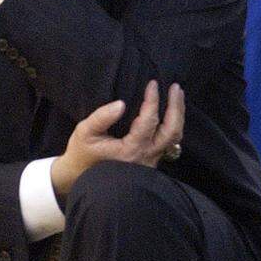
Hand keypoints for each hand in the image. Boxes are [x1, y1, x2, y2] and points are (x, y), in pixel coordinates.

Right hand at [51, 80, 184, 199]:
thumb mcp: (85, 132)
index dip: (153, 100)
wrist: (82, 176)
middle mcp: (146, 157)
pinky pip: (170, 142)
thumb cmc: (82, 153)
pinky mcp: (151, 160)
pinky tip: (171, 111)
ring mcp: (151, 161)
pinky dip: (173, 124)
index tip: (152, 83)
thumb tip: (121, 103)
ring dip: (178, 115)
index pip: (149, 121)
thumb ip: (101, 117)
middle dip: (176, 107)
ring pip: (174, 138)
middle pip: (171, 131)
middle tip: (175, 87)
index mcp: (131, 150)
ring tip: (177, 95)